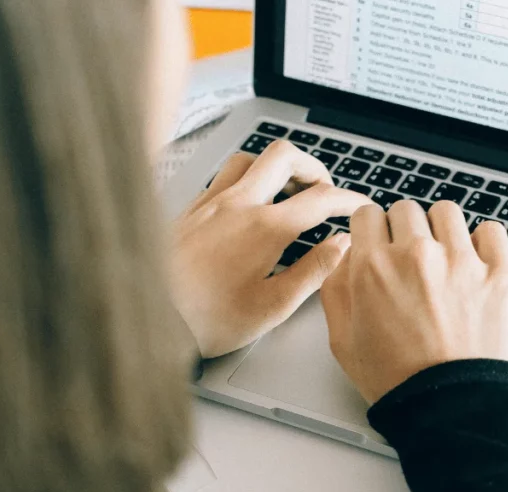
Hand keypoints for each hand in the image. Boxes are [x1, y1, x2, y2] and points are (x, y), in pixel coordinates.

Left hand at [170, 140, 371, 357]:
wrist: (149, 317)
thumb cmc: (208, 320)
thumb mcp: (274, 306)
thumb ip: (314, 271)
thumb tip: (341, 246)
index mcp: (265, 228)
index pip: (320, 198)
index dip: (348, 198)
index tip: (359, 205)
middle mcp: (237, 204)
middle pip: (284, 155)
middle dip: (313, 167)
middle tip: (323, 190)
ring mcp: (209, 202)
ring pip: (250, 158)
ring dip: (275, 168)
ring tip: (287, 191)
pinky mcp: (189, 209)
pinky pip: (222, 176)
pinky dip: (245, 180)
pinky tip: (248, 205)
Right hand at [321, 200, 507, 403]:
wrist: (455, 412)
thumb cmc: (400, 385)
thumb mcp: (343, 343)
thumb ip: (336, 289)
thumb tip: (344, 257)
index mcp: (373, 269)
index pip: (367, 215)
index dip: (372, 232)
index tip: (380, 245)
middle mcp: (417, 256)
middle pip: (405, 210)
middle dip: (404, 230)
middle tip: (411, 261)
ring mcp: (462, 262)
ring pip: (446, 213)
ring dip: (441, 230)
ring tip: (445, 260)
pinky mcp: (500, 274)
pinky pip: (491, 231)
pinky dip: (483, 242)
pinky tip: (476, 264)